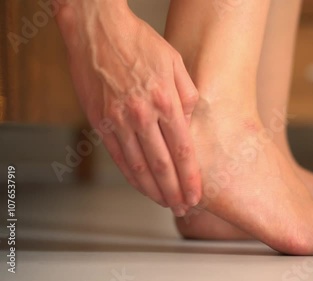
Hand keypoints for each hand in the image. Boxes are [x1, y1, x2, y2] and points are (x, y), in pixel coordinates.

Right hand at [55, 0, 200, 214]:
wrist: (96, 30)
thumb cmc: (139, 42)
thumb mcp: (175, 62)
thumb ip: (187, 95)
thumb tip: (190, 122)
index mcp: (164, 100)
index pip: (182, 150)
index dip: (190, 177)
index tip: (197, 195)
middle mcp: (141, 114)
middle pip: (162, 165)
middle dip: (175, 191)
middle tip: (184, 208)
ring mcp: (118, 120)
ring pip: (139, 166)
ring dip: (153, 190)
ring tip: (165, 204)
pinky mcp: (100, 121)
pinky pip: (118, 156)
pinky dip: (131, 175)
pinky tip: (141, 186)